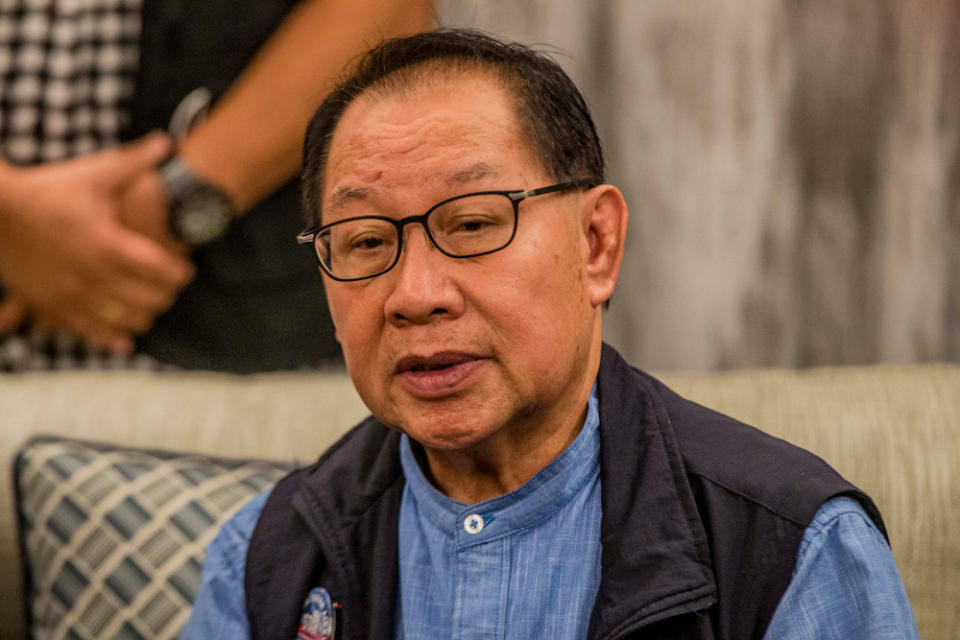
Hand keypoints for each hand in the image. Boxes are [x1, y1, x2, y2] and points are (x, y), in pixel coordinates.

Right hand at [0, 133, 194, 353]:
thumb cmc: (49, 189)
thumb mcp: (94, 173)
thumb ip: (135, 161)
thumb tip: (168, 141)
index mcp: (109, 244)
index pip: (163, 270)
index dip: (182, 272)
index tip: (186, 267)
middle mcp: (94, 275)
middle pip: (151, 299)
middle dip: (167, 293)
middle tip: (170, 284)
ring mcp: (72, 294)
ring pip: (126, 320)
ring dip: (146, 314)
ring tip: (151, 304)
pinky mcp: (53, 306)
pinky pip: (89, 333)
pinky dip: (111, 338)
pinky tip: (125, 340)